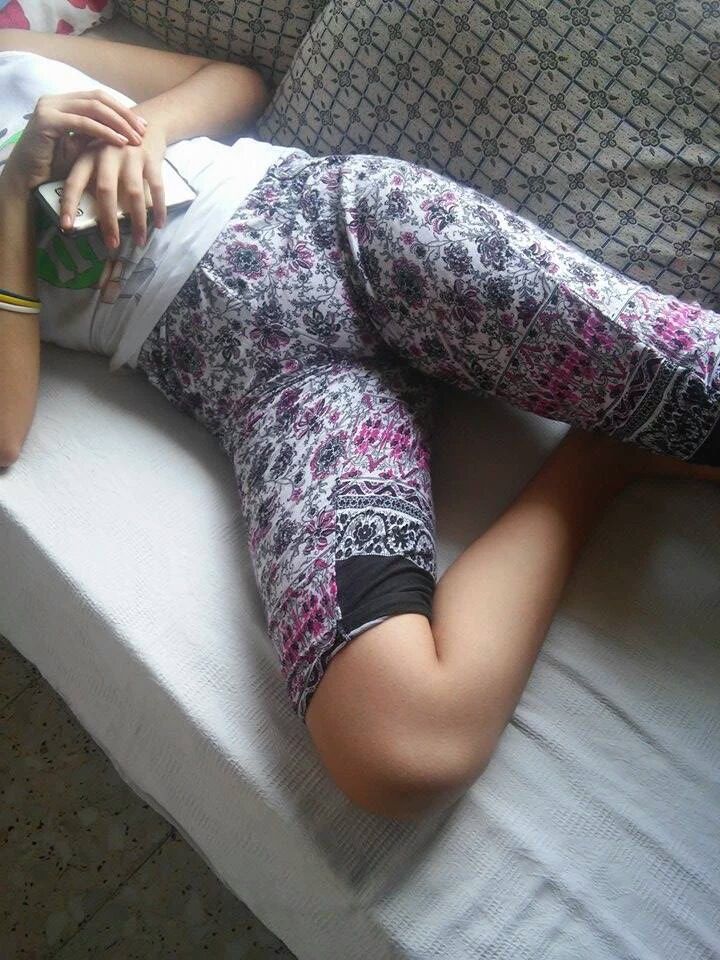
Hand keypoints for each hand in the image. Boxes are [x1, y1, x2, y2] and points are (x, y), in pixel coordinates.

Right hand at [1, 89, 146, 194]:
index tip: (142, 125)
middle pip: (98, 98)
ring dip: (118, 122)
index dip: (122, 110)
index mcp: (64, 103)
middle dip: (124, 114)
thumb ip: (97, 136)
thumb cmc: (55, 167)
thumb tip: (127, 133)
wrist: (29, 179)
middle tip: (144, 130)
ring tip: (136, 138)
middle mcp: (56, 100)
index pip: (99, 98)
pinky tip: (120, 142)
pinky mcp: (47, 119)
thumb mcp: (82, 148)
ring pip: (93, 107)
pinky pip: (83, 122)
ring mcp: (50, 107)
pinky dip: (104, 132)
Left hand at [60, 122, 167, 248]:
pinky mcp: (151, 158)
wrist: (147, 121)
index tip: (67, 228)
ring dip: (138, 221)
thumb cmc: (117, 147)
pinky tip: (160, 225)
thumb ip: (89, 177)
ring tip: (140, 241)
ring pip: (133, 194)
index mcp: (88, 155)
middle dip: (109, 221)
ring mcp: (130, 155)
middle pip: (105, 191)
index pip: (74, 181)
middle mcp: (106, 154)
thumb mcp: (97, 155)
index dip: (69, 205)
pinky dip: (160, 208)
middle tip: (112, 245)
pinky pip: (156, 188)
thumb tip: (81, 213)